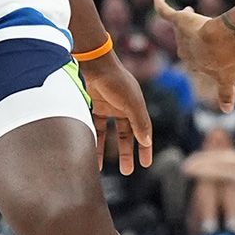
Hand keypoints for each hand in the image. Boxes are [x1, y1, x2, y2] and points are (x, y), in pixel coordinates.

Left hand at [78, 51, 153, 175]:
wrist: (93, 63)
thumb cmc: (115, 80)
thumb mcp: (131, 102)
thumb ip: (139, 121)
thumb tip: (147, 141)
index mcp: (136, 107)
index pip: (143, 132)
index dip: (145, 148)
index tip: (146, 164)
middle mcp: (122, 108)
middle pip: (125, 135)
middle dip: (126, 153)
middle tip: (127, 171)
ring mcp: (106, 107)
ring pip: (106, 134)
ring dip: (104, 149)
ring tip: (100, 167)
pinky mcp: (91, 106)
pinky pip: (92, 126)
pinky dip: (91, 138)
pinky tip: (87, 150)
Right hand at [154, 0, 234, 110]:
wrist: (221, 45)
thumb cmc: (226, 61)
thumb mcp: (228, 80)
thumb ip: (225, 94)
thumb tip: (227, 111)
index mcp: (194, 62)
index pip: (194, 57)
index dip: (199, 52)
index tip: (204, 49)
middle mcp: (184, 49)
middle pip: (186, 40)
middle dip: (190, 35)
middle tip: (199, 28)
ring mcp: (181, 34)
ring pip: (181, 25)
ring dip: (183, 18)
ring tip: (188, 11)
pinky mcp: (180, 20)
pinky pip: (166, 12)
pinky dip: (161, 5)